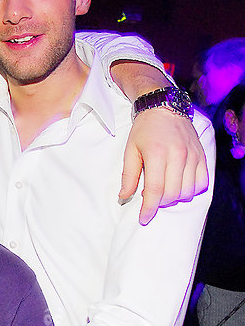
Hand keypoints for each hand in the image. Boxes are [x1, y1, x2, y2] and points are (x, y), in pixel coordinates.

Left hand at [120, 107, 208, 224]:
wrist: (164, 107)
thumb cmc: (144, 130)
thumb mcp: (130, 150)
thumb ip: (129, 175)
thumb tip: (124, 196)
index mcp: (157, 154)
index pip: (156, 190)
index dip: (149, 208)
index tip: (143, 218)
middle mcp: (178, 156)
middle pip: (172, 194)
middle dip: (160, 202)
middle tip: (150, 196)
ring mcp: (192, 156)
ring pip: (188, 191)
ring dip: (174, 197)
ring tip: (163, 188)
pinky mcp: (202, 156)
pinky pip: (202, 183)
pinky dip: (191, 190)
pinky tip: (179, 184)